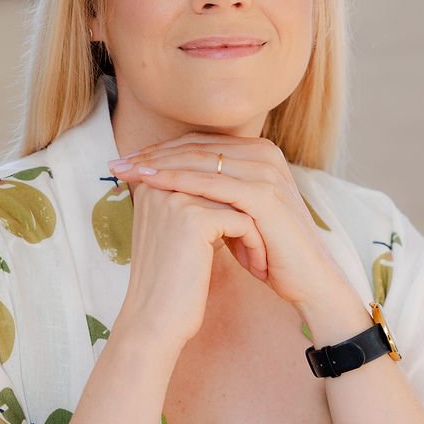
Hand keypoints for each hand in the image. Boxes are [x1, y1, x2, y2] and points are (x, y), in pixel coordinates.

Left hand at [108, 133, 345, 312]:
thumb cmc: (268, 251)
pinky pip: (211, 183)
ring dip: (157, 164)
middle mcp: (264, 153)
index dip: (160, 151)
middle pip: (196, 148)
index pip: (199, 144)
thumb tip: (166, 184)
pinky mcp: (264, 195)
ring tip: (125, 171)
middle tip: (117, 162)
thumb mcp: (235, 214)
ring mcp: (266, 171)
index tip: (127, 161)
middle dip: (152, 154)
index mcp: (258, 152)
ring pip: (200, 161)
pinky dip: (177, 180)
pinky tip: (150, 183)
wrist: (306, 280)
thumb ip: (210, 193)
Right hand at [113, 170, 269, 352]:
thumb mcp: (173, 233)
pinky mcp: (195, 219)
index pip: (208, 179)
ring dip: (254, 233)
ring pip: (237, 202)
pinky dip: (255, 245)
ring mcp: (176, 199)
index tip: (240, 238)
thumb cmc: (168, 284)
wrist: (153, 322)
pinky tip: (256, 269)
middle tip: (255, 248)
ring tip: (257, 260)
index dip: (230, 208)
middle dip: (244, 218)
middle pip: (223, 187)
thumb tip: (225, 187)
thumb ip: (190, 205)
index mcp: (151, 184)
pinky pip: (244, 221)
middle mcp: (159, 184)